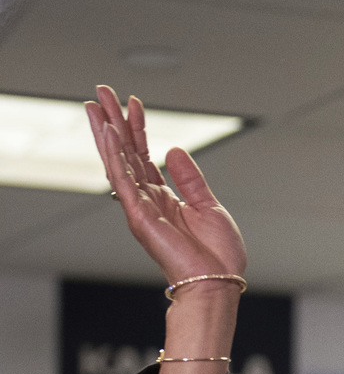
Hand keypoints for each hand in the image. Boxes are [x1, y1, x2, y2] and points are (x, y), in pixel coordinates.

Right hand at [86, 86, 245, 286]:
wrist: (218, 281)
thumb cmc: (217, 254)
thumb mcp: (209, 206)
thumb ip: (190, 178)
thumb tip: (174, 150)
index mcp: (163, 197)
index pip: (144, 154)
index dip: (138, 128)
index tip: (133, 103)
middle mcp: (147, 199)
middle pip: (125, 152)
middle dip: (114, 121)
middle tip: (102, 92)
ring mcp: (140, 206)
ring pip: (118, 161)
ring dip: (106, 132)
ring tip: (96, 105)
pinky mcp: (139, 215)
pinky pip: (123, 181)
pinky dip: (115, 156)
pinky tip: (109, 134)